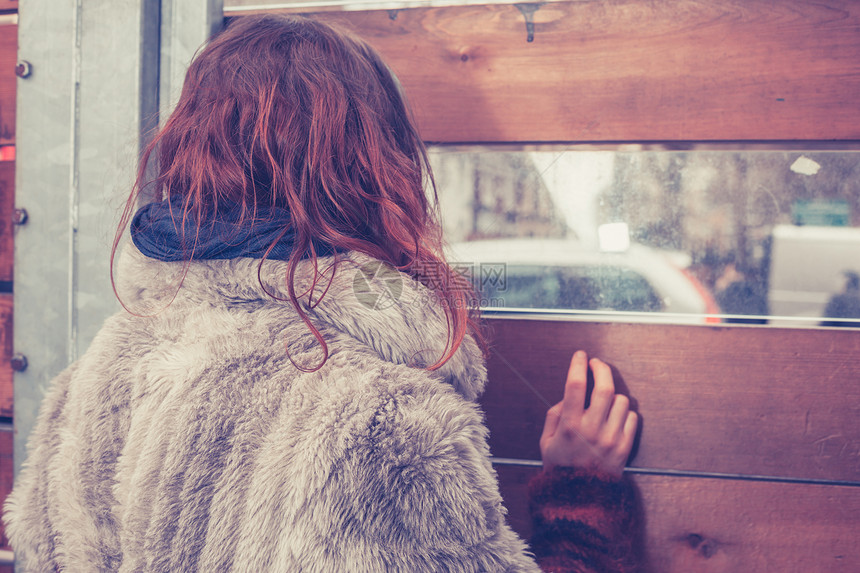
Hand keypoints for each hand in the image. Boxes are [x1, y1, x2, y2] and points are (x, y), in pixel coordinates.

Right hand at [540, 350, 637, 476]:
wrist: (579, 499)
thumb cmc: (560, 468)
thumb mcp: (546, 441)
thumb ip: (554, 415)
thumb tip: (567, 396)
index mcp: (569, 425)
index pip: (575, 385)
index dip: (578, 365)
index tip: (580, 356)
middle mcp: (591, 429)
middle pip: (604, 387)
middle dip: (601, 369)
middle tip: (597, 364)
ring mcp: (611, 438)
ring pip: (621, 401)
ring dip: (613, 395)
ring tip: (605, 400)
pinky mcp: (625, 447)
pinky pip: (632, 418)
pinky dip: (625, 413)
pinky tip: (614, 417)